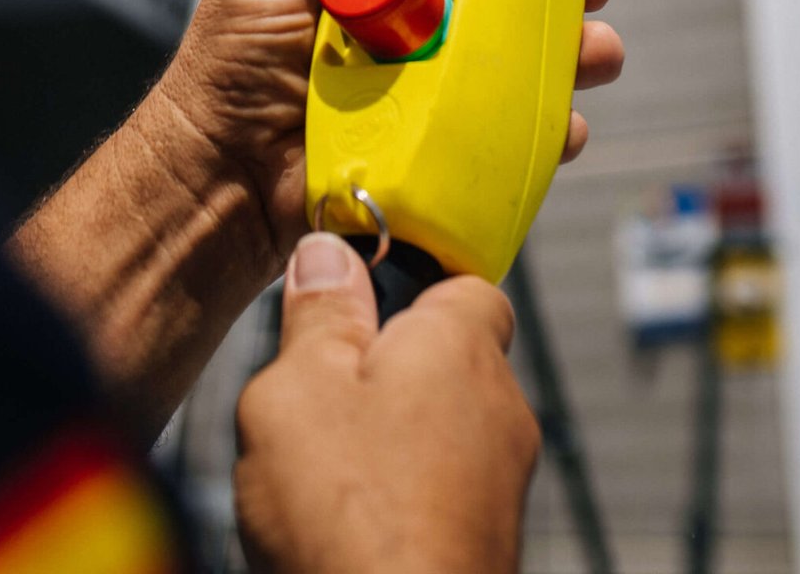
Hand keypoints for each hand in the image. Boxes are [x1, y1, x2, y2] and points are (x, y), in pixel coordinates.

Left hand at [157, 0, 623, 273]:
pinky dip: (546, 119)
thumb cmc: (232, 60)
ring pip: (527, 44)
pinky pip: (517, 119)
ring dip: (568, 44)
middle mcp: (418, 0)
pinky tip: (553, 120)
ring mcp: (438, 67)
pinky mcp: (450, 130)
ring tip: (586, 49)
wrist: (225, 176)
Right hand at [235, 233, 538, 573]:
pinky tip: (346, 529)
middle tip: (315, 396)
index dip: (408, 286)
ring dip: (389, 442)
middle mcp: (501, 409)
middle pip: (446, 361)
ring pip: (441, 432)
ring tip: (321, 475)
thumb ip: (316, 315)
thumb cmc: (350, 517)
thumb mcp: (296, 387)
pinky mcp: (489, 547)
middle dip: (385, 371)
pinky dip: (400, 502)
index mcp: (461, 346)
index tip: (352, 300)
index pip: (464, 284)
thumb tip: (328, 255)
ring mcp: (503, 486)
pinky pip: (442, 496)